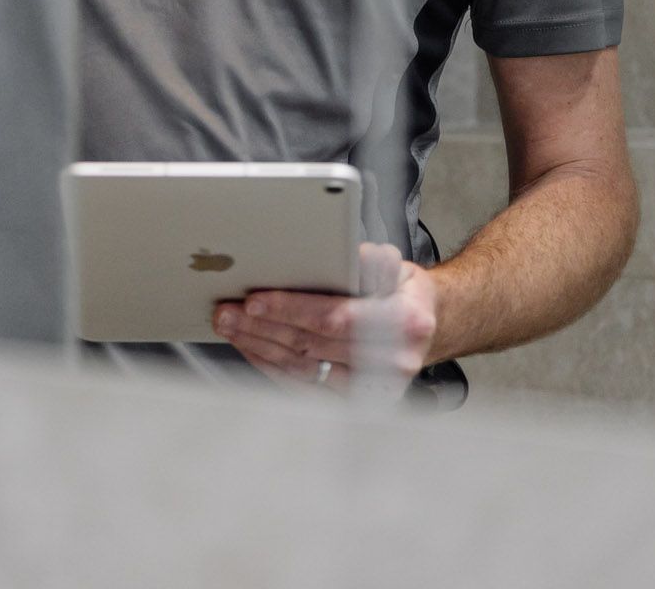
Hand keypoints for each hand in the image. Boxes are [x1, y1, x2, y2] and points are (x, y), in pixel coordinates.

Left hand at [213, 243, 438, 396]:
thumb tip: (333, 253)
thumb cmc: (404, 292)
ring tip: (230, 327)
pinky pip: (304, 386)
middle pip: (311, 346)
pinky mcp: (356, 403)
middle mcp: (391, 363)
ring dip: (260, 347)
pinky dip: (273, 367)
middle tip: (226, 311)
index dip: (291, 310)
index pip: (335, 318)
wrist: (428, 330)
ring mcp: (374, 390)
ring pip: (303, 369)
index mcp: (403, 323)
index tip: (255, 300)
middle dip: (263, 327)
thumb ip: (366, 260)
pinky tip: (251, 349)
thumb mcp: (394, 265)